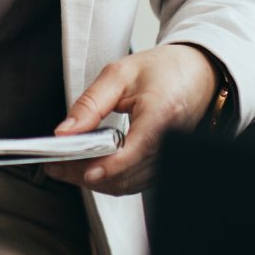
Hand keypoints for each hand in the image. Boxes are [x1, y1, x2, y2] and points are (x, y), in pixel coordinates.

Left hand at [45, 44, 217, 195]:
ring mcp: (170, 157)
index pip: (135, 150)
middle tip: (54, 166)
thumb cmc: (164, 70)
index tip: (79, 170)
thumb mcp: (120, 74)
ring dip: (94, 180)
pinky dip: (109, 178)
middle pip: (126, 174)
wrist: (200, 74)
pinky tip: (89, 166)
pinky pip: (134, 182)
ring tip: (65, 166)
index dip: (107, 166)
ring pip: (128, 184)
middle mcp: (170, 142)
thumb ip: (90, 104)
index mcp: (163, 114)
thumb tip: (64, 132)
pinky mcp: (165, 165)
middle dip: (86, 174)